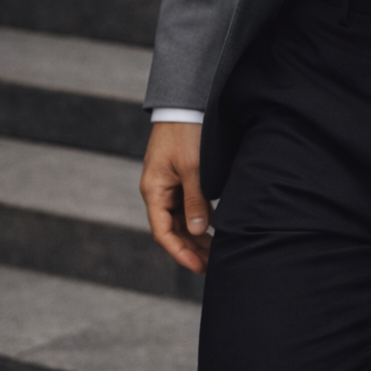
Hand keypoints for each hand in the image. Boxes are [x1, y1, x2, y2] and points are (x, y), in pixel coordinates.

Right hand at [139, 121, 212, 272]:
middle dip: (191, 247)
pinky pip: (187, 204)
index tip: (198, 266)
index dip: (180, 252)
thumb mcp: (193, 169)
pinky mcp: (180, 176)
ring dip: (196, 234)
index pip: (163, 232)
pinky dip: (199, 217)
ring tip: (216, 250)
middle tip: (213, 263)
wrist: (185, 104)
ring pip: (181, 218)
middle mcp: (158, 190)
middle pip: (173, 228)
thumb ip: (195, 201)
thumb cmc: (185, 133)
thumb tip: (198, 230)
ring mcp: (169, 184)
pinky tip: (214, 227)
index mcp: (154, 190)